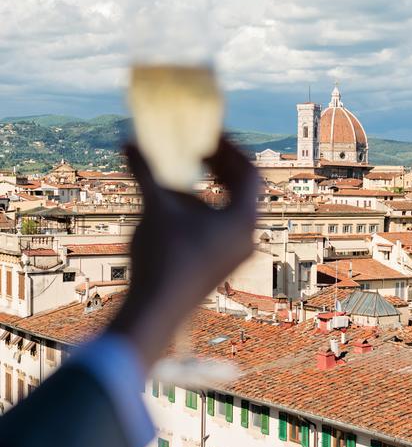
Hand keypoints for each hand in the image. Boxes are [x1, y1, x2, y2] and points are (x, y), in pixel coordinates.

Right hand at [110, 136, 258, 372]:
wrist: (156, 311)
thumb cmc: (163, 256)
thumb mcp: (155, 206)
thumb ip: (144, 170)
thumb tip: (127, 141)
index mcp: (243, 219)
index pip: (250, 172)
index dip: (230, 149)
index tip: (210, 136)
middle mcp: (247, 238)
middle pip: (244, 191)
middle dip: (222, 167)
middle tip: (200, 150)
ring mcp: (236, 256)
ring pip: (233, 212)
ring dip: (213, 190)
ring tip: (189, 176)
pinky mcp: (221, 268)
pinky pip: (222, 230)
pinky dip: (207, 211)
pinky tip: (179, 209)